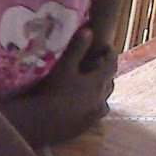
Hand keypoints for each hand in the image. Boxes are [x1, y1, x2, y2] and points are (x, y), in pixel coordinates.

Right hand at [0, 27, 115, 145]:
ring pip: (103, 100)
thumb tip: (89, 30)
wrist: (44, 123)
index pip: (111, 64)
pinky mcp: (86, 126)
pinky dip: (92, 106)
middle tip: (98, 65)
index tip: (107, 46)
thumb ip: (77, 48)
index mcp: (98, 82)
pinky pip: (94, 114)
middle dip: (106, 73)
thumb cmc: (53, 92)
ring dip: (100, 91)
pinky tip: (83, 105)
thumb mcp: (64, 67)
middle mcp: (101, 98)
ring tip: (91, 86)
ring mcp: (94, 114)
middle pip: (109, 82)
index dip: (110, 53)